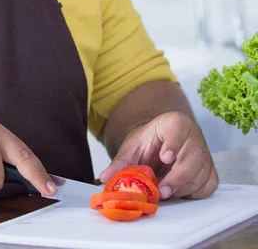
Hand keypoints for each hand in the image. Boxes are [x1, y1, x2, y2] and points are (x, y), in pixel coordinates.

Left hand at [99, 111, 217, 199]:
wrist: (158, 147)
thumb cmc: (147, 144)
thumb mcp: (131, 149)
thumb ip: (120, 162)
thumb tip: (105, 177)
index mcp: (175, 122)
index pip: (179, 127)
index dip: (174, 142)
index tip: (165, 158)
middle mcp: (194, 134)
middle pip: (193, 155)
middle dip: (177, 176)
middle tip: (162, 191)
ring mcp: (204, 153)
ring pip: (201, 173)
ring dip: (183, 188)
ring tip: (164, 192)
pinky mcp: (209, 170)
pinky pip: (208, 185)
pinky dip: (193, 193)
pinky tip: (178, 192)